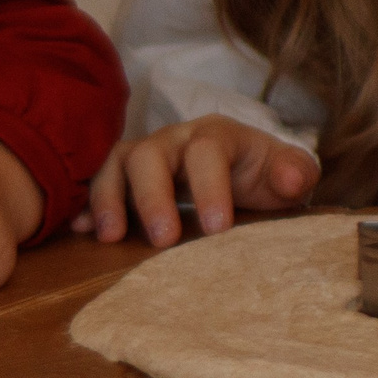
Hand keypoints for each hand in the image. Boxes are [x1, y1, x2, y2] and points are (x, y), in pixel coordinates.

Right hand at [75, 116, 317, 248]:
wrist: (241, 167)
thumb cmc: (261, 173)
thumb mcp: (287, 171)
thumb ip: (296, 171)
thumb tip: (292, 179)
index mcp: (216, 136)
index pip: (207, 151)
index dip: (210, 188)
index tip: (218, 230)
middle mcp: (173, 141)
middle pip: (150, 153)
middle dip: (153, 196)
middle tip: (164, 241)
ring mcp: (144, 156)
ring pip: (115, 164)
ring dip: (109, 199)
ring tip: (110, 238)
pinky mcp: (123, 177)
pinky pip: (95, 182)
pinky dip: (86, 205)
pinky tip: (81, 230)